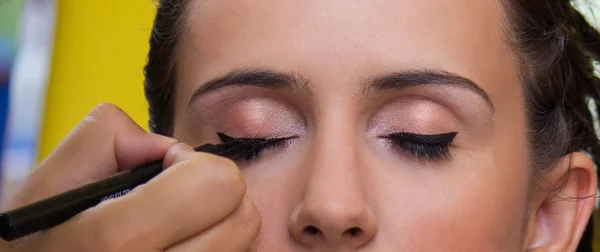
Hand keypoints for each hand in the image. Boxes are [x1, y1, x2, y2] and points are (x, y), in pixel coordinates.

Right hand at [0, 103, 259, 250]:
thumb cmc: (36, 243)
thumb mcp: (50, 184)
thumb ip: (108, 137)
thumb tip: (165, 145)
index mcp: (118, 241)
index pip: (219, 185)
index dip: (195, 164)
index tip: (167, 169)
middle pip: (245, 218)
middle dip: (214, 193)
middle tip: (174, 198)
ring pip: (244, 244)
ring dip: (218, 224)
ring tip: (174, 225)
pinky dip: (214, 245)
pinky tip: (179, 244)